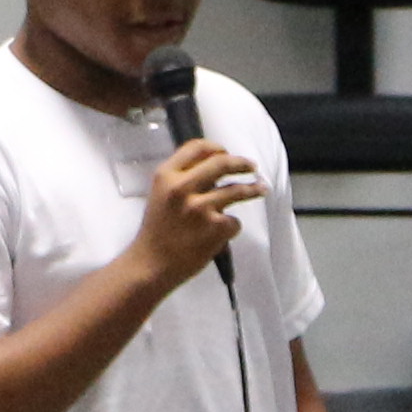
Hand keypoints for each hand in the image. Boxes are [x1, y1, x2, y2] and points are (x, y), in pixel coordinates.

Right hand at [128, 141, 257, 289]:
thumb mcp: (161, 194)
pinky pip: (233, 221)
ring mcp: (200, 208)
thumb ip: (182, 178)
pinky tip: (219, 235)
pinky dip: (230, 227)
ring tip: (261, 189)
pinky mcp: (214, 228)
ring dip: (253, 189)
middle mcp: (182, 187)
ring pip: (236, 190)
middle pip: (222, 163)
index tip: (226, 152)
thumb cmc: (157, 230)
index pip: (196, 147)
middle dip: (241, 163)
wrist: (151, 264)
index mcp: (166, 176)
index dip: (216, 148)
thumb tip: (215, 165)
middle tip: (251, 166)